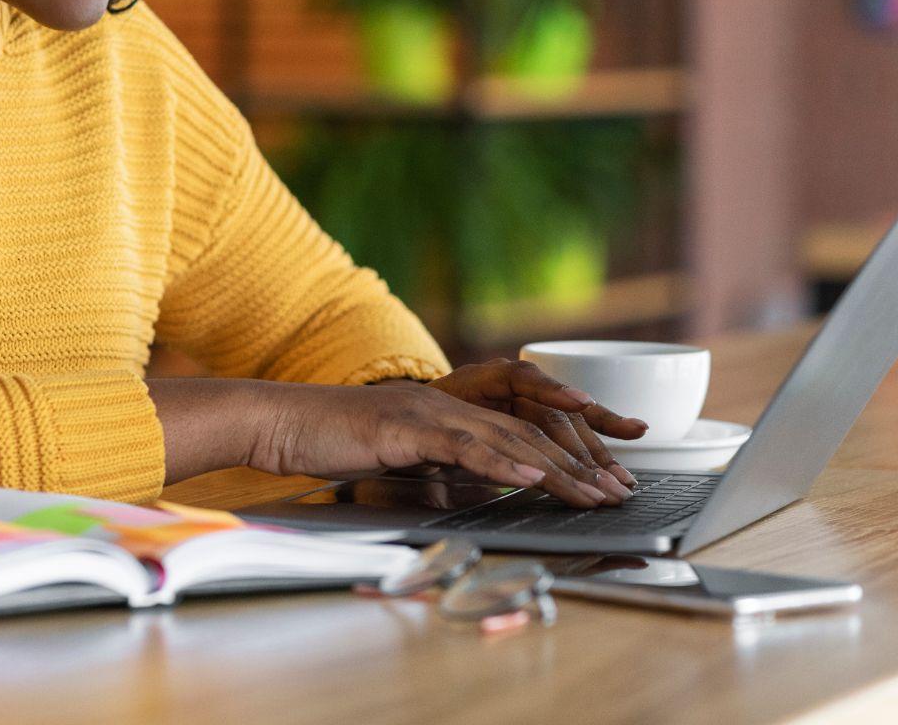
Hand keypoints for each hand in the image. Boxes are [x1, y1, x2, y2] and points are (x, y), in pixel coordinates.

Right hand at [247, 380, 636, 506]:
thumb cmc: (328, 444)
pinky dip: (501, 461)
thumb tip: (470, 495)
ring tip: (593, 492)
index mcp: (448, 409)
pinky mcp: (405, 426)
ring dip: (555, 467)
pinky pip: (463, 444)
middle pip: (527, 431)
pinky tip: (531, 475)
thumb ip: (434, 471)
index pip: (520, 430)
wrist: (277, 423)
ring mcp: (428, 410)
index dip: (566, 454)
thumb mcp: (394, 462)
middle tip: (620, 489)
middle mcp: (446, 402)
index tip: (603, 480)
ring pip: (506, 437)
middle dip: (579, 462)